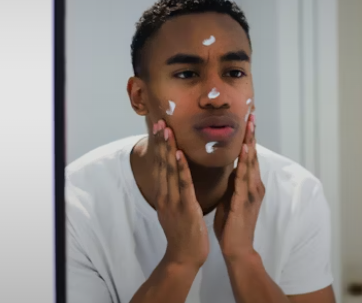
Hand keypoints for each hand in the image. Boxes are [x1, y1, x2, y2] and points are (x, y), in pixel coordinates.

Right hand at [153, 120, 209, 268]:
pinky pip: (183, 185)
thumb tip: (176, 177)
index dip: (160, 146)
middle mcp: (165, 195)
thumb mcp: (175, 209)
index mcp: (164, 194)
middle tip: (160, 121)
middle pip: (161, 164)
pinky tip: (179, 154)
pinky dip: (180, 168)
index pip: (160, 165)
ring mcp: (173, 201)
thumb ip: (174, 191)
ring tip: (166, 130)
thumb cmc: (183, 232)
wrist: (184, 257)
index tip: (160, 128)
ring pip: (169, 170)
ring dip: (168, 149)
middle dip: (161, 142)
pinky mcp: (185, 207)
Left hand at [214, 114, 264, 259]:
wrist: (237, 248)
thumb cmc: (232, 223)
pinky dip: (246, 162)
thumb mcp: (231, 196)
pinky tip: (245, 149)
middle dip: (252, 133)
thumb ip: (233, 181)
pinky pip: (244, 178)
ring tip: (250, 124)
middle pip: (253, 154)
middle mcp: (254, 184)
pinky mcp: (245, 200)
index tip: (246, 119)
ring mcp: (252, 192)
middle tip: (252, 113)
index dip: (248, 137)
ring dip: (251, 141)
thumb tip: (231, 166)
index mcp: (249, 183)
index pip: (249, 155)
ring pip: (252, 162)